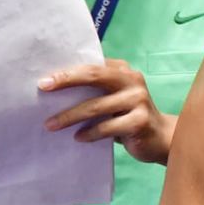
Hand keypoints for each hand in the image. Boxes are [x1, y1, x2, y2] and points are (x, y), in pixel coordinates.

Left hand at [39, 58, 174, 164]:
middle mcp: (132, 80)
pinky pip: (106, 127)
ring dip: (70, 116)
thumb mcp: (114, 98)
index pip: (92, 66)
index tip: (43, 81)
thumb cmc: (128, 116)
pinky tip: (78, 138)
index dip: (68, 72)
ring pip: (96, 106)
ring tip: (50, 125)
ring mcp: (138, 99)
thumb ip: (96, 91)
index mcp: (123, 71)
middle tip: (43, 89)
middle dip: (67, 81)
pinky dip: (89, 133)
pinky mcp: (140, 120)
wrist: (160, 137)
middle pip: (95, 76)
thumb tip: (57, 91)